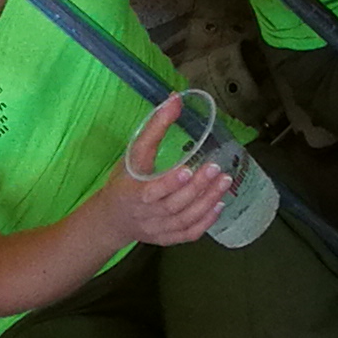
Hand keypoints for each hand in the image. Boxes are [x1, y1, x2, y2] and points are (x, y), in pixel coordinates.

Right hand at [103, 98, 233, 245]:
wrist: (113, 218)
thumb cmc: (125, 180)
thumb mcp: (133, 153)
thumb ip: (154, 128)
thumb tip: (176, 98)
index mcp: (132, 193)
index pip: (150, 192)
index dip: (169, 183)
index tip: (187, 170)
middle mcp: (145, 214)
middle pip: (173, 205)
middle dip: (197, 188)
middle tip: (217, 169)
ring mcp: (157, 229)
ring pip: (184, 220)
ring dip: (207, 202)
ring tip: (225, 182)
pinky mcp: (166, 238)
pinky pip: (188, 234)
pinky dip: (205, 222)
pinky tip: (219, 204)